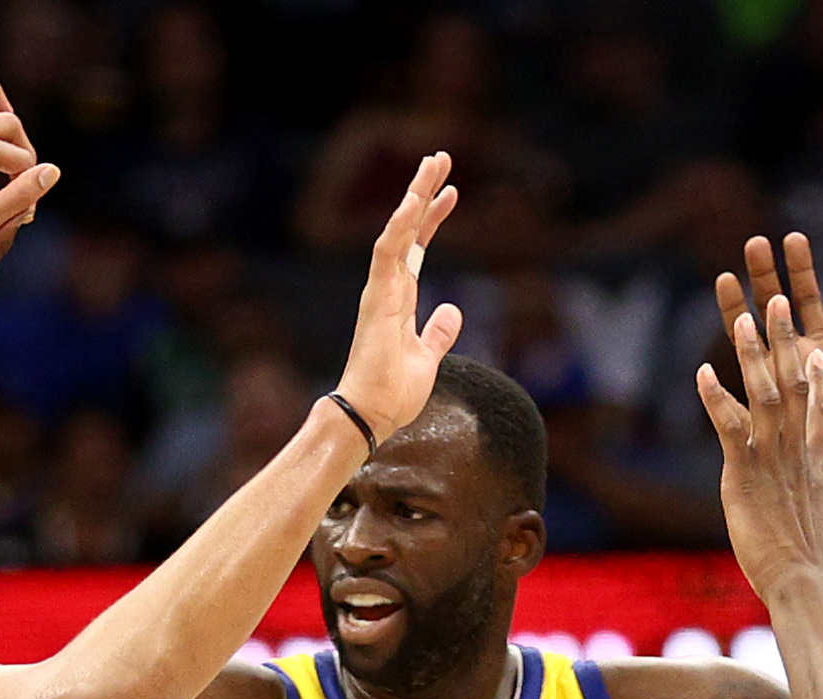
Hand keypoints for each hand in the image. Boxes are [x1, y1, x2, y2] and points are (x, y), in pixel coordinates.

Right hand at [333, 153, 465, 439]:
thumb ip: (438, 332)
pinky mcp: (376, 300)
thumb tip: (452, 310)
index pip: (417, 247)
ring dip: (415, 197)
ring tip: (433, 164)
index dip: (433, 218)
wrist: (371, 416)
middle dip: (424, 192)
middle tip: (441, 158)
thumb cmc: (394, 392)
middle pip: (407, 229)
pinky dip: (399, 227)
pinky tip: (413, 201)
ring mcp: (380, 290)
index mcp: (400, 298)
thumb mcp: (428, 358)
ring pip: (397, 231)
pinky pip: (387, 255)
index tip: (452, 192)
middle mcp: (388, 287)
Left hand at [697, 298, 822, 599]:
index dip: (817, 380)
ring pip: (762, 392)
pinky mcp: (744, 471)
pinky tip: (702, 372)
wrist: (809, 585)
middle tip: (778, 305)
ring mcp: (773, 458)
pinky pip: (727, 424)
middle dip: (785, 341)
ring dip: (751, 353)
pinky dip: (715, 397)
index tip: (816, 354)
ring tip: (742, 317)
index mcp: (822, 467)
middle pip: (793, 385)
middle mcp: (800, 452)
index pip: (822, 412)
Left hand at [716, 235, 822, 492]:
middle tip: (754, 245)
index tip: (724, 279)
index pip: (748, 336)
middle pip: (777, 309)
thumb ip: (741, 422)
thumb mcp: (767, 451)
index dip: (737, 308)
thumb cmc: (807, 473)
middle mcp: (798, 360)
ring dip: (804, 272)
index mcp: (772, 378)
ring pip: (814, 303)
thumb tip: (706, 397)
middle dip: (765, 278)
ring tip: (792, 240)